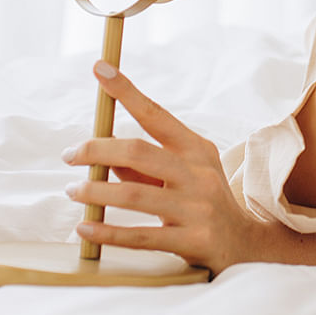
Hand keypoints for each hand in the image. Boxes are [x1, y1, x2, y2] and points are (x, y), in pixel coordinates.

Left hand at [63, 62, 280, 275]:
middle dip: (96, 149)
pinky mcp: (193, 240)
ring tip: (73, 191)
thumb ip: (146, 167)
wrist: (246, 246)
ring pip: (134, 194)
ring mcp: (198, 207)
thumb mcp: (186, 176)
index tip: (100, 68)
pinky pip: (141, 236)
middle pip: (138, 151)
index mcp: (197, 149)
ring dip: (94, 191)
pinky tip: (84, 227)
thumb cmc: (205, 204)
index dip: (126, 92)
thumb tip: (105, 156)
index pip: (156, 114)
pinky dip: (107, 231)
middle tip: (69, 155)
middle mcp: (199, 173)